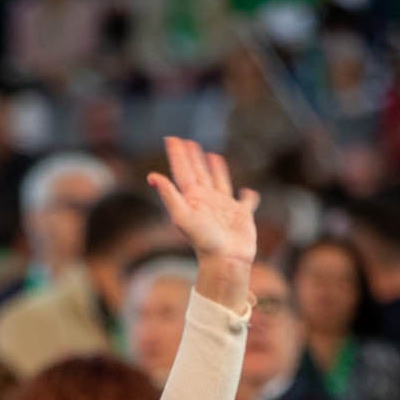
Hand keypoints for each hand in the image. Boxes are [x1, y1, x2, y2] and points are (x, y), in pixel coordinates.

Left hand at [147, 136, 259, 268]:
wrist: (225, 261)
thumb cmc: (203, 240)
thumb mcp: (182, 216)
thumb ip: (169, 195)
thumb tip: (152, 176)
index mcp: (192, 198)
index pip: (182, 171)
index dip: (177, 155)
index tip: (171, 138)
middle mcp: (207, 200)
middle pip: (198, 173)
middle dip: (192, 157)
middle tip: (188, 142)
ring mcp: (224, 208)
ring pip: (219, 182)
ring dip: (215, 169)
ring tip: (212, 155)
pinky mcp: (242, 216)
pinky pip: (246, 202)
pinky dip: (248, 197)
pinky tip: (247, 192)